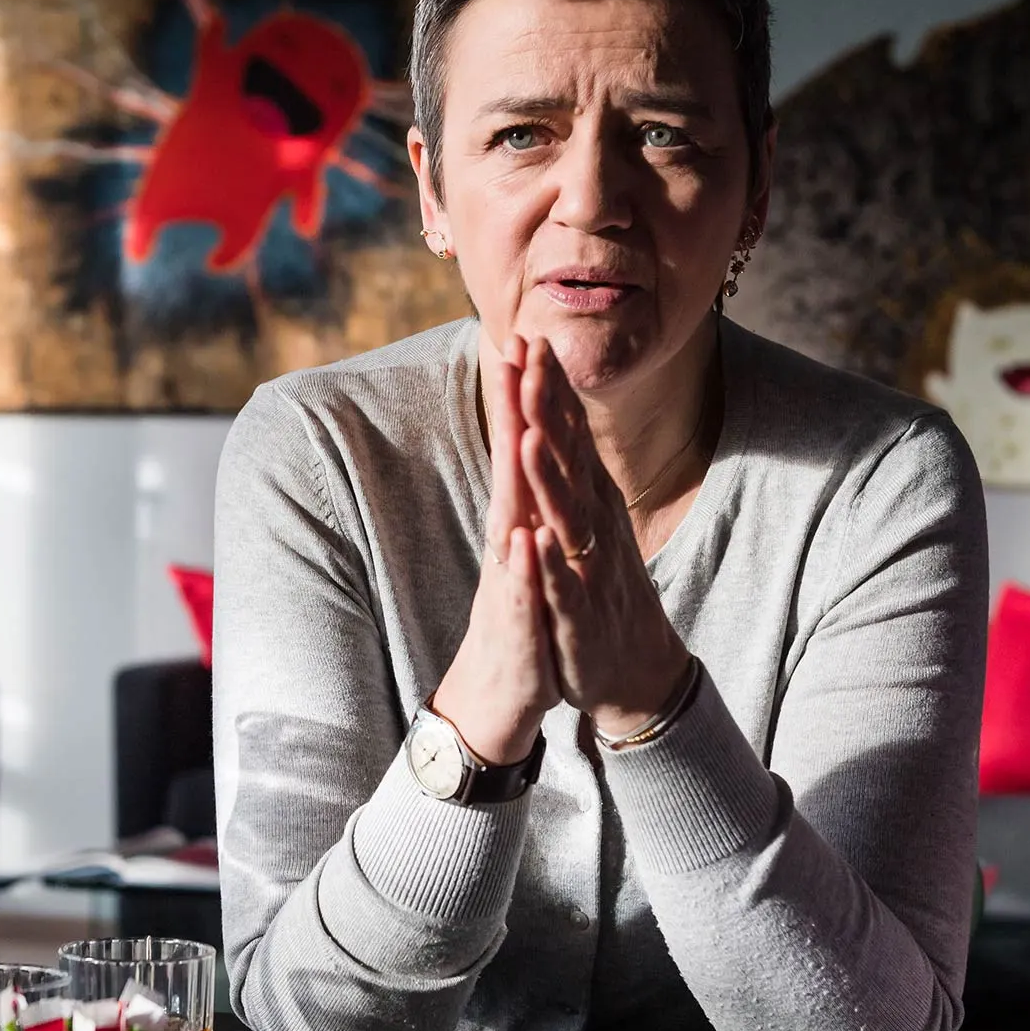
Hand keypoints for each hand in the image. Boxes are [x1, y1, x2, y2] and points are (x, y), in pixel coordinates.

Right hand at [429, 333, 557, 764]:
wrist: (500, 695)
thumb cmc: (521, 616)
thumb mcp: (528, 549)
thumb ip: (527, 497)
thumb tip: (527, 443)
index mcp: (517, 521)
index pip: (518, 447)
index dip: (521, 393)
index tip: (524, 335)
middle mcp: (508, 543)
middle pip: (510, 467)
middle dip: (512, 412)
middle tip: (513, 351)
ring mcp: (511, 584)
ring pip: (513, 524)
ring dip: (517, 481)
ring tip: (520, 433)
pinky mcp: (521, 627)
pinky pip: (525, 595)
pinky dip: (526, 569)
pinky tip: (526, 543)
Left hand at [516, 338, 691, 741]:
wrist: (632, 668)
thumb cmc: (600, 585)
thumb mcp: (585, 519)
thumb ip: (571, 468)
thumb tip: (557, 410)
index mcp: (588, 500)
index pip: (567, 432)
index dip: (549, 387)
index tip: (529, 336)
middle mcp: (592, 524)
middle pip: (567, 458)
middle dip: (547, 409)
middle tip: (529, 357)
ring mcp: (587, 568)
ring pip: (565, 516)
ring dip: (549, 477)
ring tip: (529, 436)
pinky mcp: (578, 616)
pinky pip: (561, 587)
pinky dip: (548, 565)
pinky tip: (534, 542)